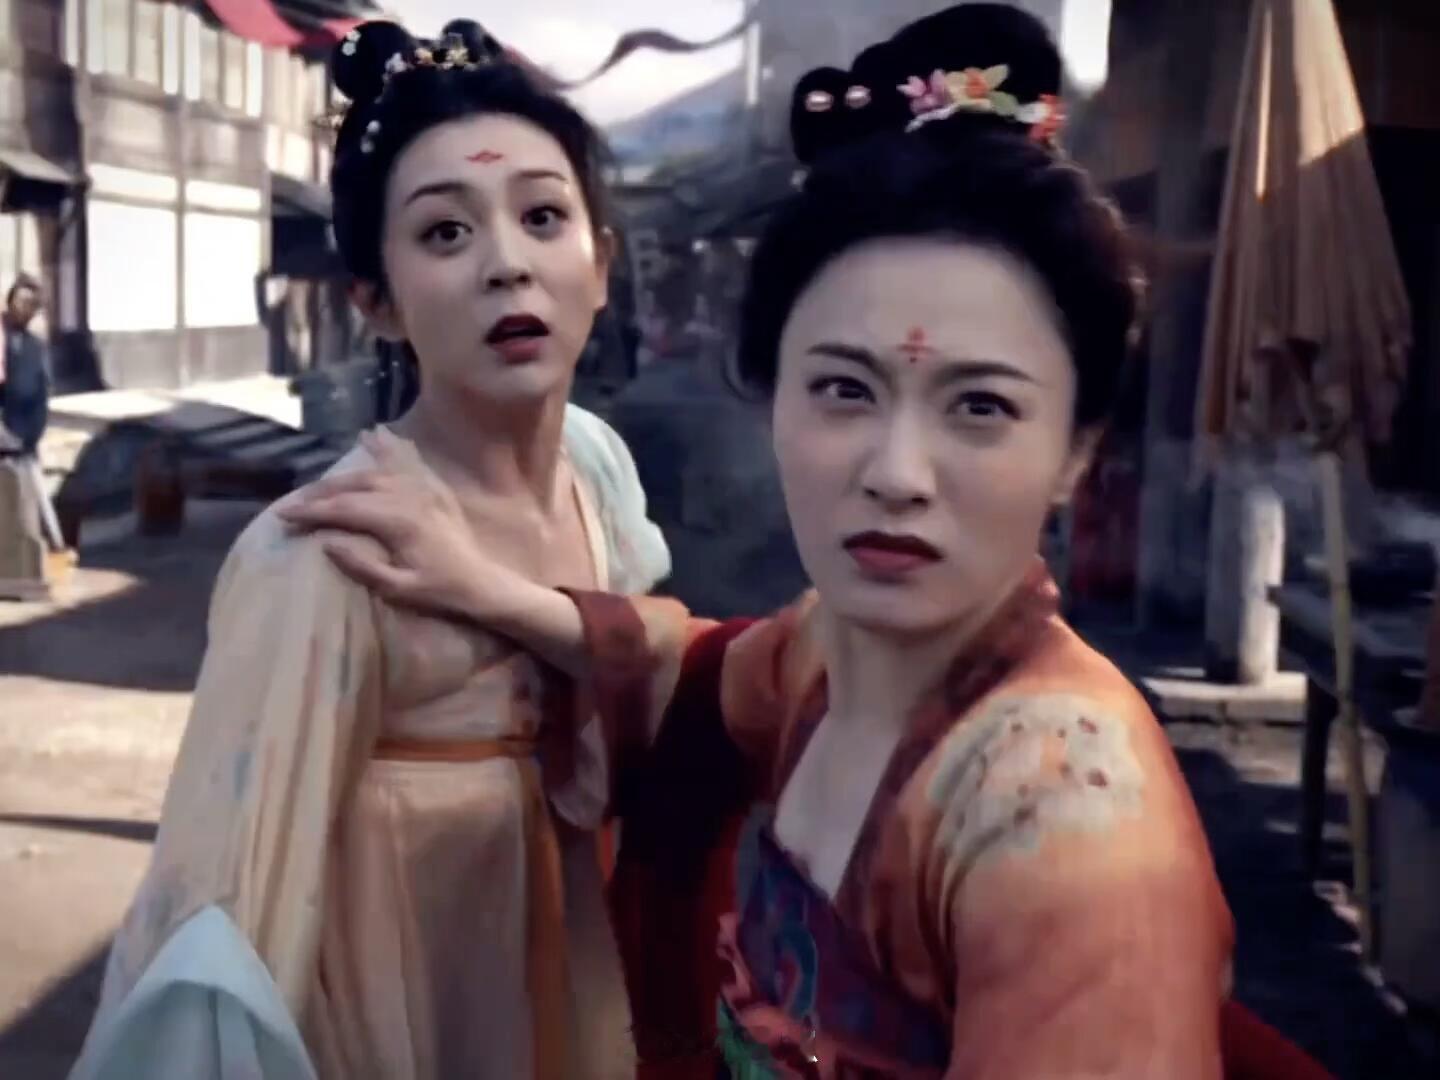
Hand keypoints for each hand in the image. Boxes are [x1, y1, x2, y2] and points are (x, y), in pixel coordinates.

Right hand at [277, 431, 521, 619]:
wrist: (480, 583)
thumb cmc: (438, 591)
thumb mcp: (398, 589)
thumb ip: (362, 566)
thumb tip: (327, 543)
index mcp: (399, 521)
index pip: (344, 509)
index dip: (311, 512)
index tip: (283, 516)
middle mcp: (411, 496)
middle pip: (355, 486)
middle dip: (320, 493)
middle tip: (292, 503)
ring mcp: (425, 489)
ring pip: (376, 472)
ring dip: (345, 474)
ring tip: (318, 482)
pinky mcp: (435, 489)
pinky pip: (408, 461)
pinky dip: (388, 447)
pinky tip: (374, 433)